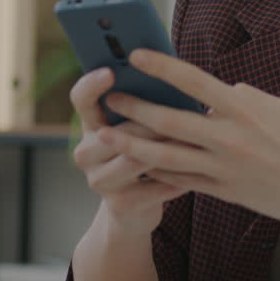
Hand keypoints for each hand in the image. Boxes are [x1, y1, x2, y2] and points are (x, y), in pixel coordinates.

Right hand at [69, 67, 188, 236]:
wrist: (134, 209)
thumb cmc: (144, 153)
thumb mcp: (138, 126)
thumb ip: (146, 104)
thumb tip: (172, 72)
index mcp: (91, 125)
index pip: (81, 99)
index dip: (92, 85)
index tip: (111, 71)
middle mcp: (86, 153)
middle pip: (113, 133)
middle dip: (147, 124)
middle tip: (176, 114)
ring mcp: (99, 181)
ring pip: (134, 160)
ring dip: (165, 150)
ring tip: (193, 141)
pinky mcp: (119, 204)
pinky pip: (153, 186)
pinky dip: (178, 178)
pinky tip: (198, 171)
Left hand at [96, 49, 279, 235]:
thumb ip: (246, 98)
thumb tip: (221, 91)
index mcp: (244, 109)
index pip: (194, 81)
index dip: (161, 66)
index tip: (136, 55)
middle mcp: (230, 138)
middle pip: (170, 120)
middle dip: (135, 109)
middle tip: (111, 99)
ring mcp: (224, 168)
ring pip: (166, 156)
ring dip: (132, 144)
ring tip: (107, 135)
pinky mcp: (223, 191)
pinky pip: (181, 180)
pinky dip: (156, 172)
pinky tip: (136, 165)